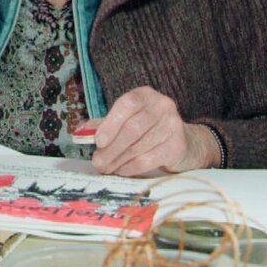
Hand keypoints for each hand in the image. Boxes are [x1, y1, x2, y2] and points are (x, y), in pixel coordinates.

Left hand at [88, 86, 217, 175]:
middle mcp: (162, 106)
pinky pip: (149, 159)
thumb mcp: (127, 120)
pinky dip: (132, 167)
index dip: (111, 123)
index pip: (127, 104)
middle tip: (97, 162)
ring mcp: (173, 125)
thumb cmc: (148, 129)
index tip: (98, 141)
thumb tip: (81, 133)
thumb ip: (104, 125)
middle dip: (112, 148)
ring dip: (118, 160)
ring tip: (105, 168)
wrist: (185, 142)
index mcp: (146, 95)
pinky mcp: (177, 146)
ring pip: (139, 146)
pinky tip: (121, 171)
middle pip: (133, 128)